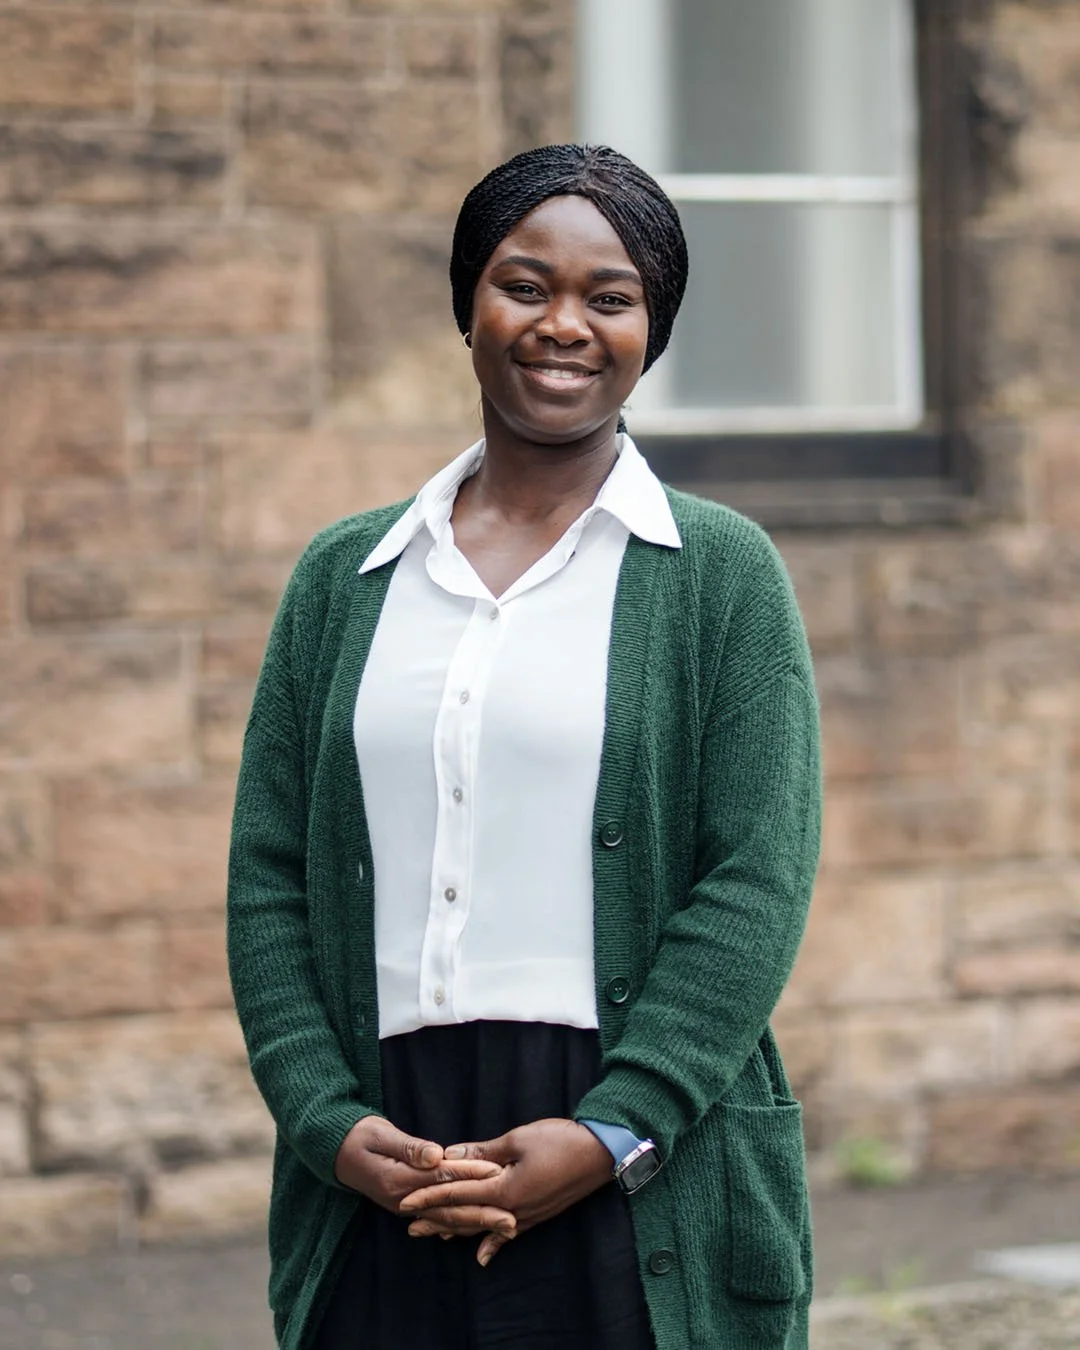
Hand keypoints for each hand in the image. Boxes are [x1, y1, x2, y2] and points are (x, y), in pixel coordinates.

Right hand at [333, 1116, 516, 1236]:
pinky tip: (476, 1229)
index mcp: (399, 1180)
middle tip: (513, 1221)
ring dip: (475, 1224)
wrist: (335, 1151)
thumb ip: (409, 1147)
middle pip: (449, 1209)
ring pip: (446, 1218)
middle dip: (482, 1214)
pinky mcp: (408, 1204)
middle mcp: (403, 1200)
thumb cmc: (358, 1136)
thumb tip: (436, 1155)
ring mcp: (405, 1206)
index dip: (471, 1175)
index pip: (442, 1179)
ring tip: (504, 1229)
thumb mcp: (380, 1134)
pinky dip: (458, 1224)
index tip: (498, 1173)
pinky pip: (437, 1218)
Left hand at [398, 1118, 612, 1264]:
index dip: (429, 1197)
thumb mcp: (518, 1139)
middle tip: (408, 1224)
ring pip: (483, 1226)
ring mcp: (526, 1215)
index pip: (458, 1194)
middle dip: (436, 1218)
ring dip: (457, 1228)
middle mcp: (512, 1209)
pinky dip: (493, 1242)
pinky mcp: (538, 1214)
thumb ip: (484, 1152)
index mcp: (504, 1189)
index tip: (405, 1202)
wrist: (601, 1153)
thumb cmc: (561, 1140)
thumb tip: (451, 1156)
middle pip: (466, 1216)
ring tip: (433, 1233)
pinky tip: (480, 1256)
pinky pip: (508, 1233)